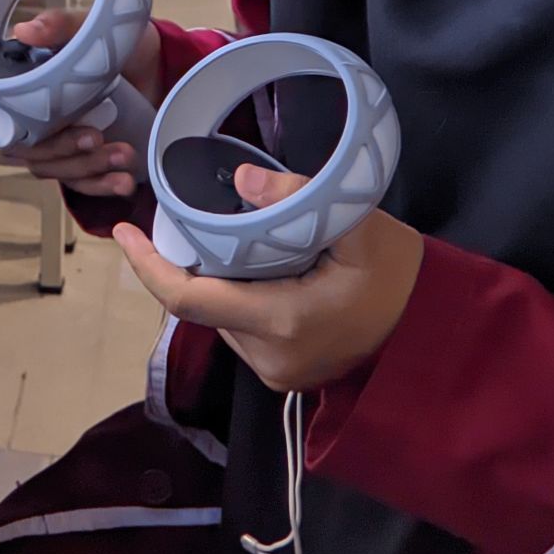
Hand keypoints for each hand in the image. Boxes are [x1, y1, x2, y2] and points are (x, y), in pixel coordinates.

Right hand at [0, 10, 163, 198]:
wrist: (151, 67)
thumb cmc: (112, 42)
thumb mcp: (92, 26)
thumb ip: (60, 25)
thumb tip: (26, 31)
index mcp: (16, 75)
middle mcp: (25, 111)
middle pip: (17, 143)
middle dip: (55, 147)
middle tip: (93, 137)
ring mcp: (49, 139)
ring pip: (49, 167)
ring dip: (84, 166)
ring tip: (123, 153)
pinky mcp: (75, 159)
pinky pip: (76, 182)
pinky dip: (100, 185)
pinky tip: (122, 180)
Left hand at [114, 165, 422, 392]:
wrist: (431, 327)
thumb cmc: (399, 273)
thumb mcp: (359, 225)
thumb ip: (299, 199)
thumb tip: (243, 179)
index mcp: (282, 322)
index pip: (190, 299)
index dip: (148, 266)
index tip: (122, 231)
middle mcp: (268, 357)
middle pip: (204, 303)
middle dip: (196, 261)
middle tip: (208, 216)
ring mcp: (274, 372)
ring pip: (221, 316)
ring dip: (222, 279)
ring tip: (250, 242)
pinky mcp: (282, 374)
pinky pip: (242, 327)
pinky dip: (242, 295)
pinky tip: (266, 270)